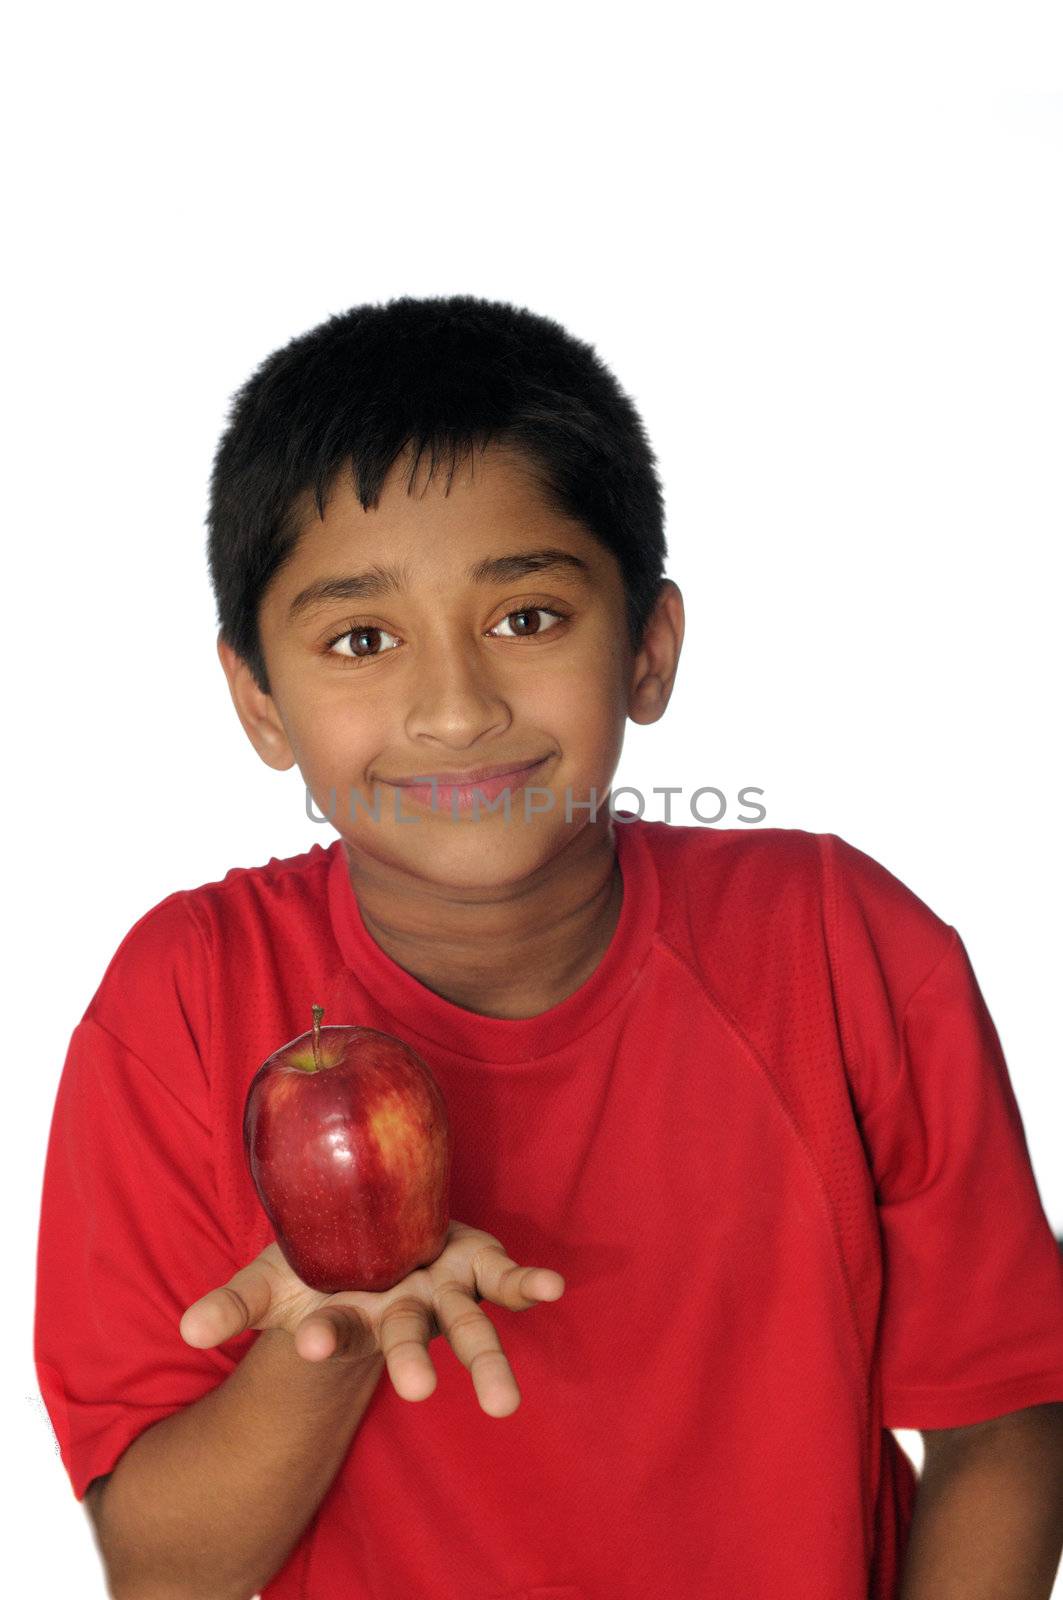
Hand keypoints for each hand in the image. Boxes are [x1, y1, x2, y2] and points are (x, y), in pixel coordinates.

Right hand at [179, 1219, 564, 1416]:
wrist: (375, 1234)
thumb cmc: (319, 1266)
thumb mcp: (271, 1280)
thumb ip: (233, 1305)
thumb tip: (186, 1328)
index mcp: (351, 1316)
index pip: (331, 1330)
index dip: (321, 1334)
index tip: (309, 1341)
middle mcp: (400, 1309)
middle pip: (408, 1342)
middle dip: (412, 1365)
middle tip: (419, 1394)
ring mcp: (442, 1289)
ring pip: (465, 1324)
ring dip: (485, 1359)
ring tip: (504, 1405)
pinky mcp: (476, 1262)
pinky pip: (506, 1278)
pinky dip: (530, 1285)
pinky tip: (554, 1290)